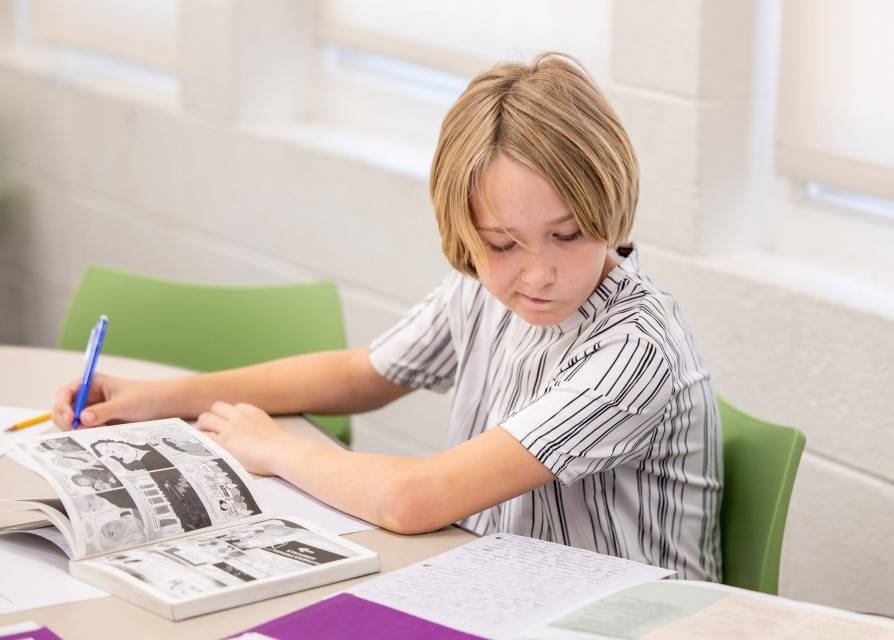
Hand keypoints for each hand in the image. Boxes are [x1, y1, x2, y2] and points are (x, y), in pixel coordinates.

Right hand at [53, 374, 168, 429]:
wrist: (161, 406)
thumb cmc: (145, 397)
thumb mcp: (125, 403)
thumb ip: (104, 411)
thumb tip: (83, 418)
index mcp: (91, 383)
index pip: (65, 393)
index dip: (62, 406)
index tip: (70, 419)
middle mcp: (88, 396)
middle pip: (64, 410)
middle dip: (68, 422)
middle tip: (80, 431)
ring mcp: (92, 410)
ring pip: (73, 424)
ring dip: (80, 430)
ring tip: (100, 430)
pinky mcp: (98, 423)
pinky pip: (86, 431)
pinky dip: (89, 435)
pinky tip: (103, 433)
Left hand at [195, 402, 295, 476]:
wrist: (282, 452)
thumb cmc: (282, 448)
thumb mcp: (272, 430)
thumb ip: (259, 429)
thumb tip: (255, 439)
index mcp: (252, 412)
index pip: (235, 407)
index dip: (229, 416)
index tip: (228, 424)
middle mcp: (238, 416)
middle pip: (217, 407)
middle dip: (213, 417)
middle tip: (210, 429)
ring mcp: (229, 428)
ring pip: (205, 418)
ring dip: (202, 426)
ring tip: (202, 437)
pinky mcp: (222, 442)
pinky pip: (201, 437)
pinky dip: (198, 441)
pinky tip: (197, 447)